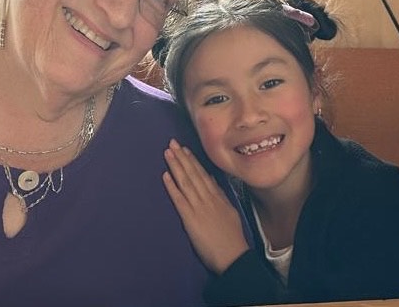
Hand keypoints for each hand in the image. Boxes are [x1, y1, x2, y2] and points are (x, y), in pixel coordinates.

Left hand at [163, 139, 249, 273]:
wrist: (233, 256)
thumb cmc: (232, 236)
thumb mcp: (230, 211)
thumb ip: (220, 195)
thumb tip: (212, 180)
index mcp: (217, 196)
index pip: (203, 174)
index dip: (192, 160)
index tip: (185, 149)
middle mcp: (207, 198)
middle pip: (193, 174)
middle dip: (182, 157)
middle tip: (172, 143)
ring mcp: (198, 207)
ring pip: (185, 182)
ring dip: (176, 166)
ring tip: (168, 153)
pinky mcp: (190, 218)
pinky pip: (179, 199)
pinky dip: (172, 187)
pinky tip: (165, 175)